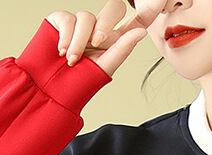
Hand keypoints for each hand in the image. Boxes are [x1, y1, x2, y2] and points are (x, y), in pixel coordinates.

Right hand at [45, 1, 164, 75]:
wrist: (50, 89)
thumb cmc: (79, 83)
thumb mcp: (105, 67)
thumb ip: (123, 48)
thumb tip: (141, 31)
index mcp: (116, 40)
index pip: (137, 20)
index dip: (149, 8)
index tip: (160, 0)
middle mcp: (100, 28)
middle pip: (114, 8)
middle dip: (106, 24)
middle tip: (97, 42)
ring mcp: (81, 24)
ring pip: (87, 15)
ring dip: (80, 40)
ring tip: (73, 59)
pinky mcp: (62, 21)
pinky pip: (69, 18)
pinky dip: (67, 36)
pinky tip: (62, 50)